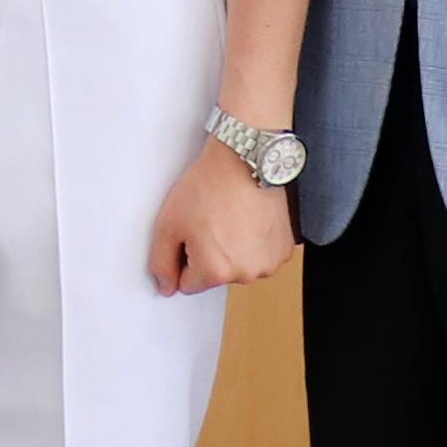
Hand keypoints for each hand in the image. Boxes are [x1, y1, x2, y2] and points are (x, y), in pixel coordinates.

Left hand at [150, 148, 296, 294]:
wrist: (244, 160)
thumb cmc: (208, 187)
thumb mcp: (168, 224)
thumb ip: (162, 262)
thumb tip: (166, 286)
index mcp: (215, 272)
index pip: (188, 284)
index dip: (183, 257)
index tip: (189, 233)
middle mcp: (245, 274)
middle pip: (216, 275)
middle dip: (209, 254)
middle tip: (209, 221)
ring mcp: (268, 262)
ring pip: (240, 265)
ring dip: (234, 249)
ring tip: (230, 217)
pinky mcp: (284, 249)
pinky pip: (261, 254)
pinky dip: (254, 241)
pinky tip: (248, 218)